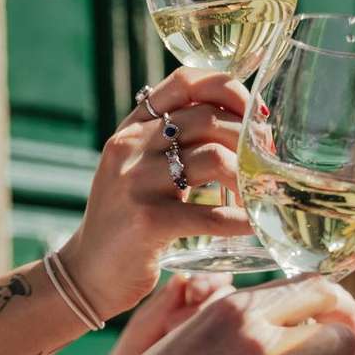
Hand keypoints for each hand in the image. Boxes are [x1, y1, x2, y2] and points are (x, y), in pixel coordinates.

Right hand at [57, 69, 252, 318]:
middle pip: (208, 119)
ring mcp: (137, 182)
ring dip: (248, 177)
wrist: (86, 272)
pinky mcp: (148, 222)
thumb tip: (237, 128)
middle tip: (267, 161)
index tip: (254, 113)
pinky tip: (254, 226)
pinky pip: (211, 215)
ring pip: (215, 159)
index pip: (185, 82)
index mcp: (131, 128)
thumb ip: (169, 144)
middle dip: (249, 138)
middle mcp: (131, 147)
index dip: (229, 89)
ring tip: (260, 194)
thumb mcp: (137, 170)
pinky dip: (241, 220)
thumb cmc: (125, 220)